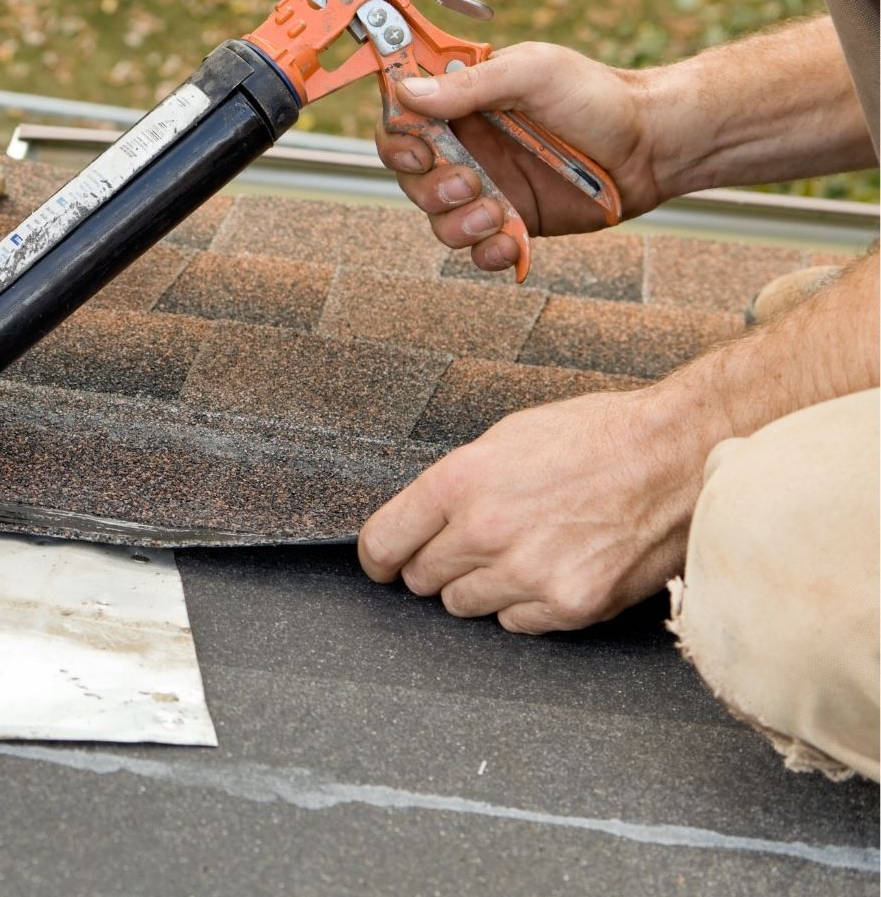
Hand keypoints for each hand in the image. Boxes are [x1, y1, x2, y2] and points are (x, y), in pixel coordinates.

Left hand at [357, 385, 715, 632]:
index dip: (380, 557)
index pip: (383, 543)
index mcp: (461, 481)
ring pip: (465, 606)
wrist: (679, 456)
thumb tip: (421, 519)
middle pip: (422, 579)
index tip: (385, 563)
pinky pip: (516, 623)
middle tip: (472, 547)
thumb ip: (457, 484)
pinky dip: (527, 604)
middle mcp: (486, 531)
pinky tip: (556, 568)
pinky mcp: (570, 604)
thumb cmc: (599, 437)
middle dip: (437, 565)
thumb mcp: (507, 438)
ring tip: (524, 551)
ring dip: (482, 586)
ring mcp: (528, 573)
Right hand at [376, 43, 670, 273]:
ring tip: (496, 214)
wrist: (653, 145)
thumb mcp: (533, 73)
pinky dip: (487, 253)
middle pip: (411, 178)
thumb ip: (469, 85)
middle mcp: (469, 147)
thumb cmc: (598, 96)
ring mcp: (489, 188)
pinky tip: (511, 242)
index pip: (402, 122)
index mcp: (464, 104)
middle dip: (430, 189)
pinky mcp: (513, 223)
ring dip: (457, 224)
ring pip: (438, 220)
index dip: (398, 141)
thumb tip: (406, 92)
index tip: (421, 150)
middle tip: (469, 182)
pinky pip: (478, 251)